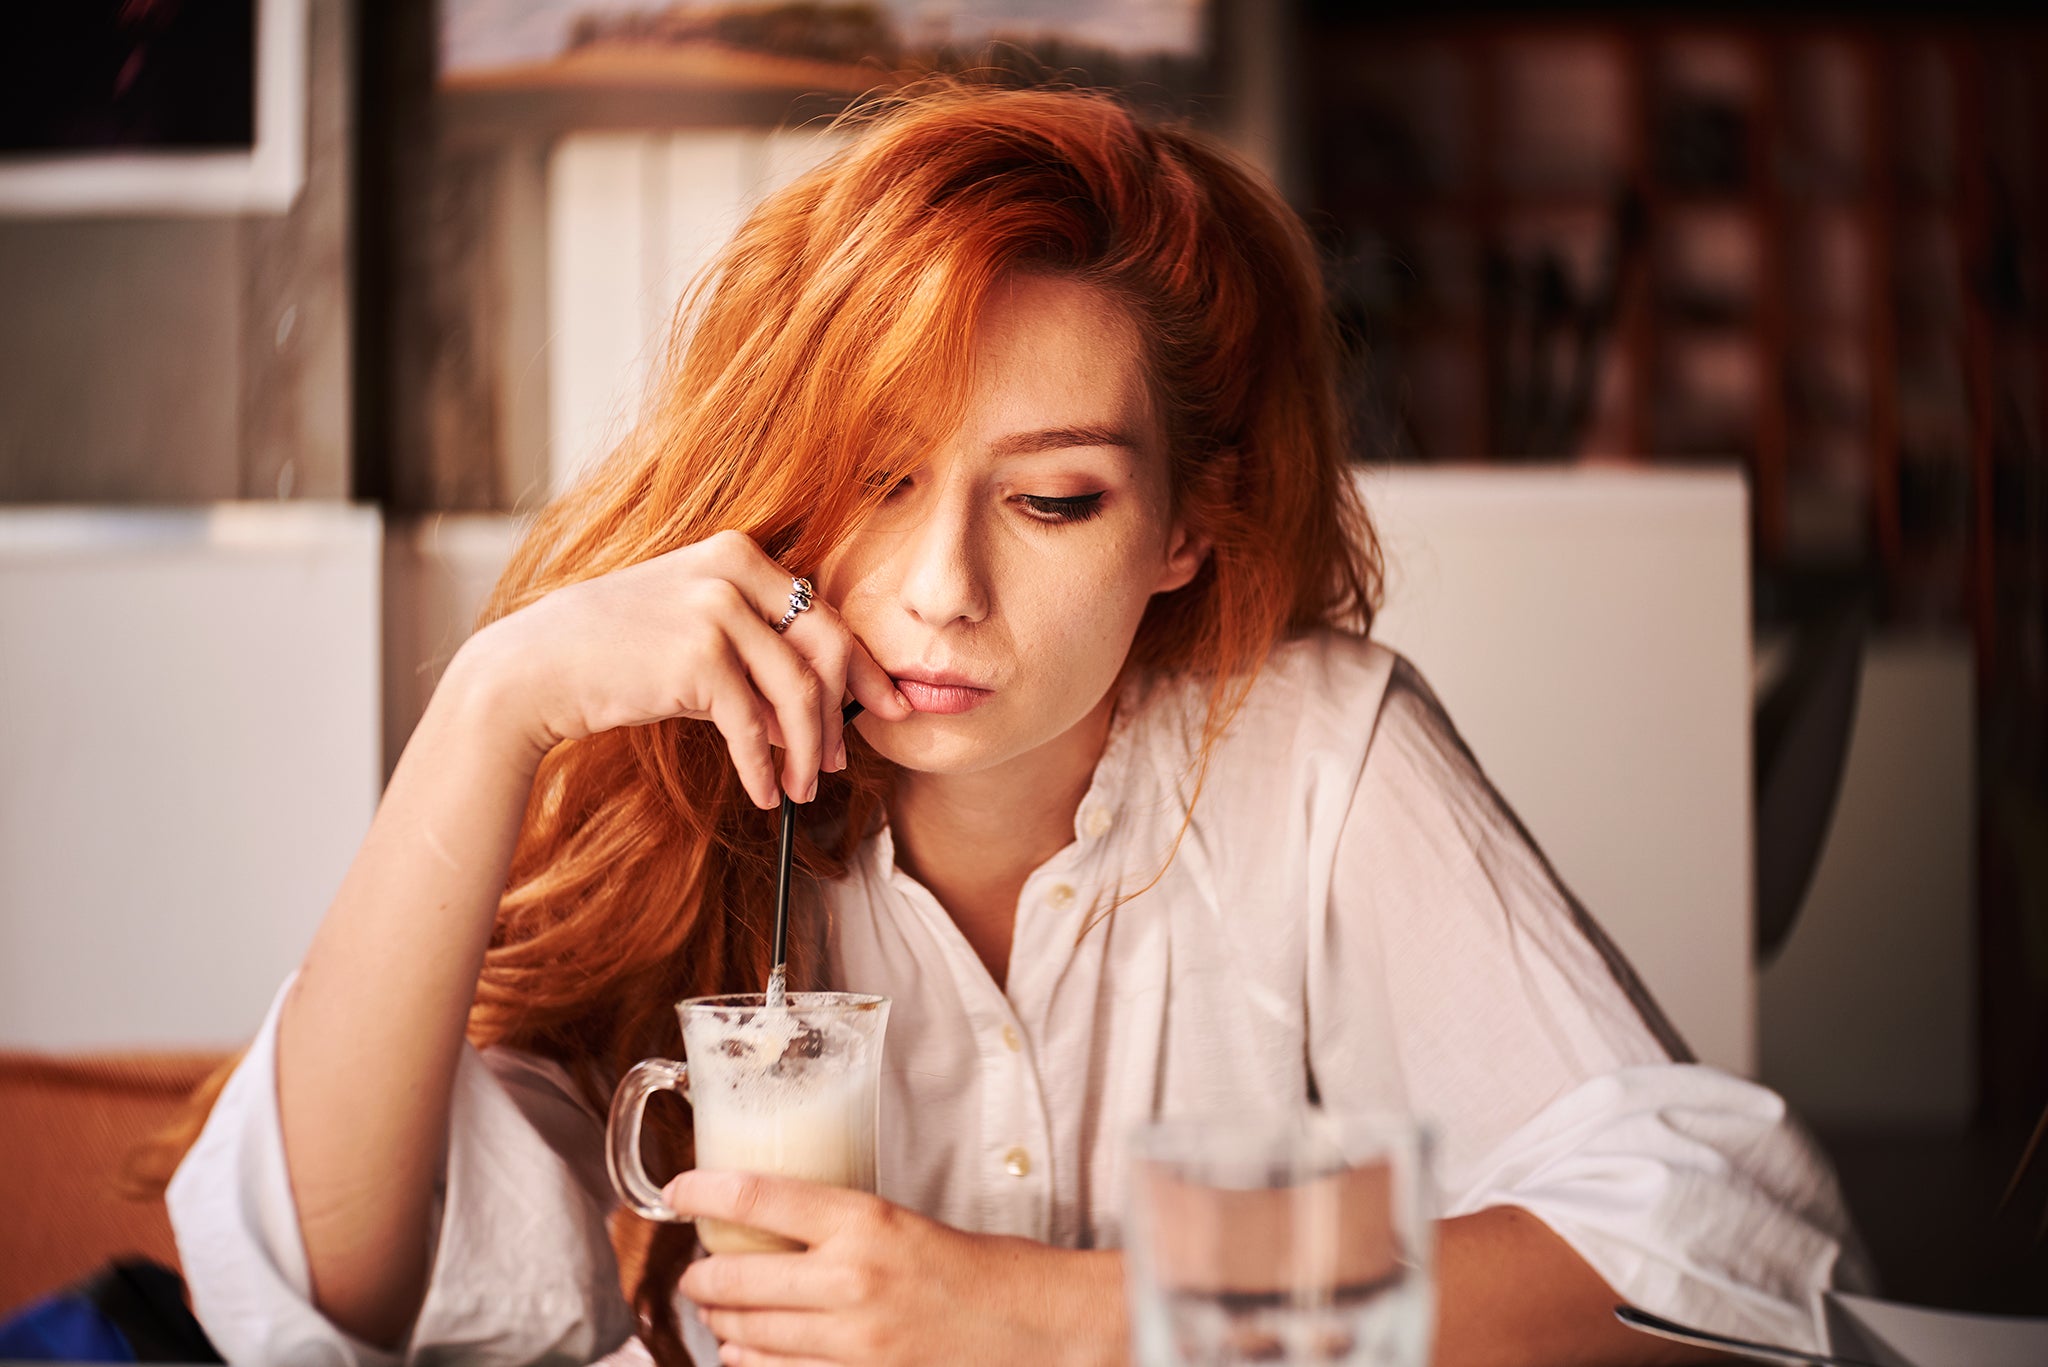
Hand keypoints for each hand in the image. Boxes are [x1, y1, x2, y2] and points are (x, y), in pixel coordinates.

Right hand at [456, 530, 911, 807]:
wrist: (536, 668)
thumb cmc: (615, 654)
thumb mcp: (693, 632)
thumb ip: (756, 655)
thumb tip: (816, 712)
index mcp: (739, 554)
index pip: (824, 612)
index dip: (860, 667)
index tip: (885, 704)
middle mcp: (734, 571)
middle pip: (826, 649)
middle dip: (841, 714)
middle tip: (841, 762)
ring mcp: (717, 610)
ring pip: (798, 692)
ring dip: (807, 751)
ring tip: (800, 789)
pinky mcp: (699, 657)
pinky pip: (754, 725)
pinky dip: (765, 766)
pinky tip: (765, 792)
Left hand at [667, 1169, 1127, 1366]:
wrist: (1037, 1331)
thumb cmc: (981, 1272)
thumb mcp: (906, 1224)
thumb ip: (841, 1229)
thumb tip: (775, 1228)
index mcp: (867, 1221)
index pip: (759, 1196)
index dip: (703, 1192)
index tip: (677, 1192)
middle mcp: (852, 1279)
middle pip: (736, 1277)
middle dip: (702, 1279)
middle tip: (693, 1274)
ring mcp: (852, 1341)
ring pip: (749, 1334)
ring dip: (722, 1325)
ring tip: (717, 1314)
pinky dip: (752, 1363)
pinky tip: (746, 1353)